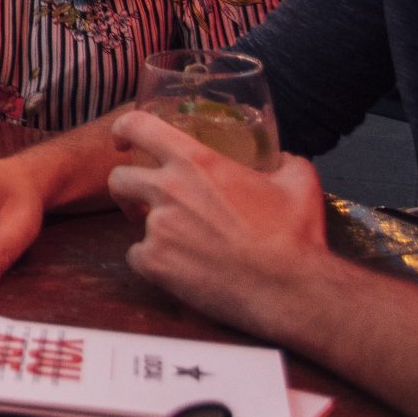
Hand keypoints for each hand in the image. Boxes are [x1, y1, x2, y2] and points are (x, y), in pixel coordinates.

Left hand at [105, 111, 330, 337]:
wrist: (289, 290)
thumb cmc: (294, 235)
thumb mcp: (299, 182)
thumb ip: (284, 162)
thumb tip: (282, 158)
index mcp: (196, 161)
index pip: (137, 126)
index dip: (123, 130)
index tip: (124, 143)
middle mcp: (168, 189)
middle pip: (118, 178)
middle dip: (126, 189)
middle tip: (141, 202)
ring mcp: (158, 228)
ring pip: (133, 223)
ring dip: (151, 230)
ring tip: (179, 243)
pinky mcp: (154, 263)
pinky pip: (138, 257)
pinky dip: (154, 263)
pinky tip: (180, 269)